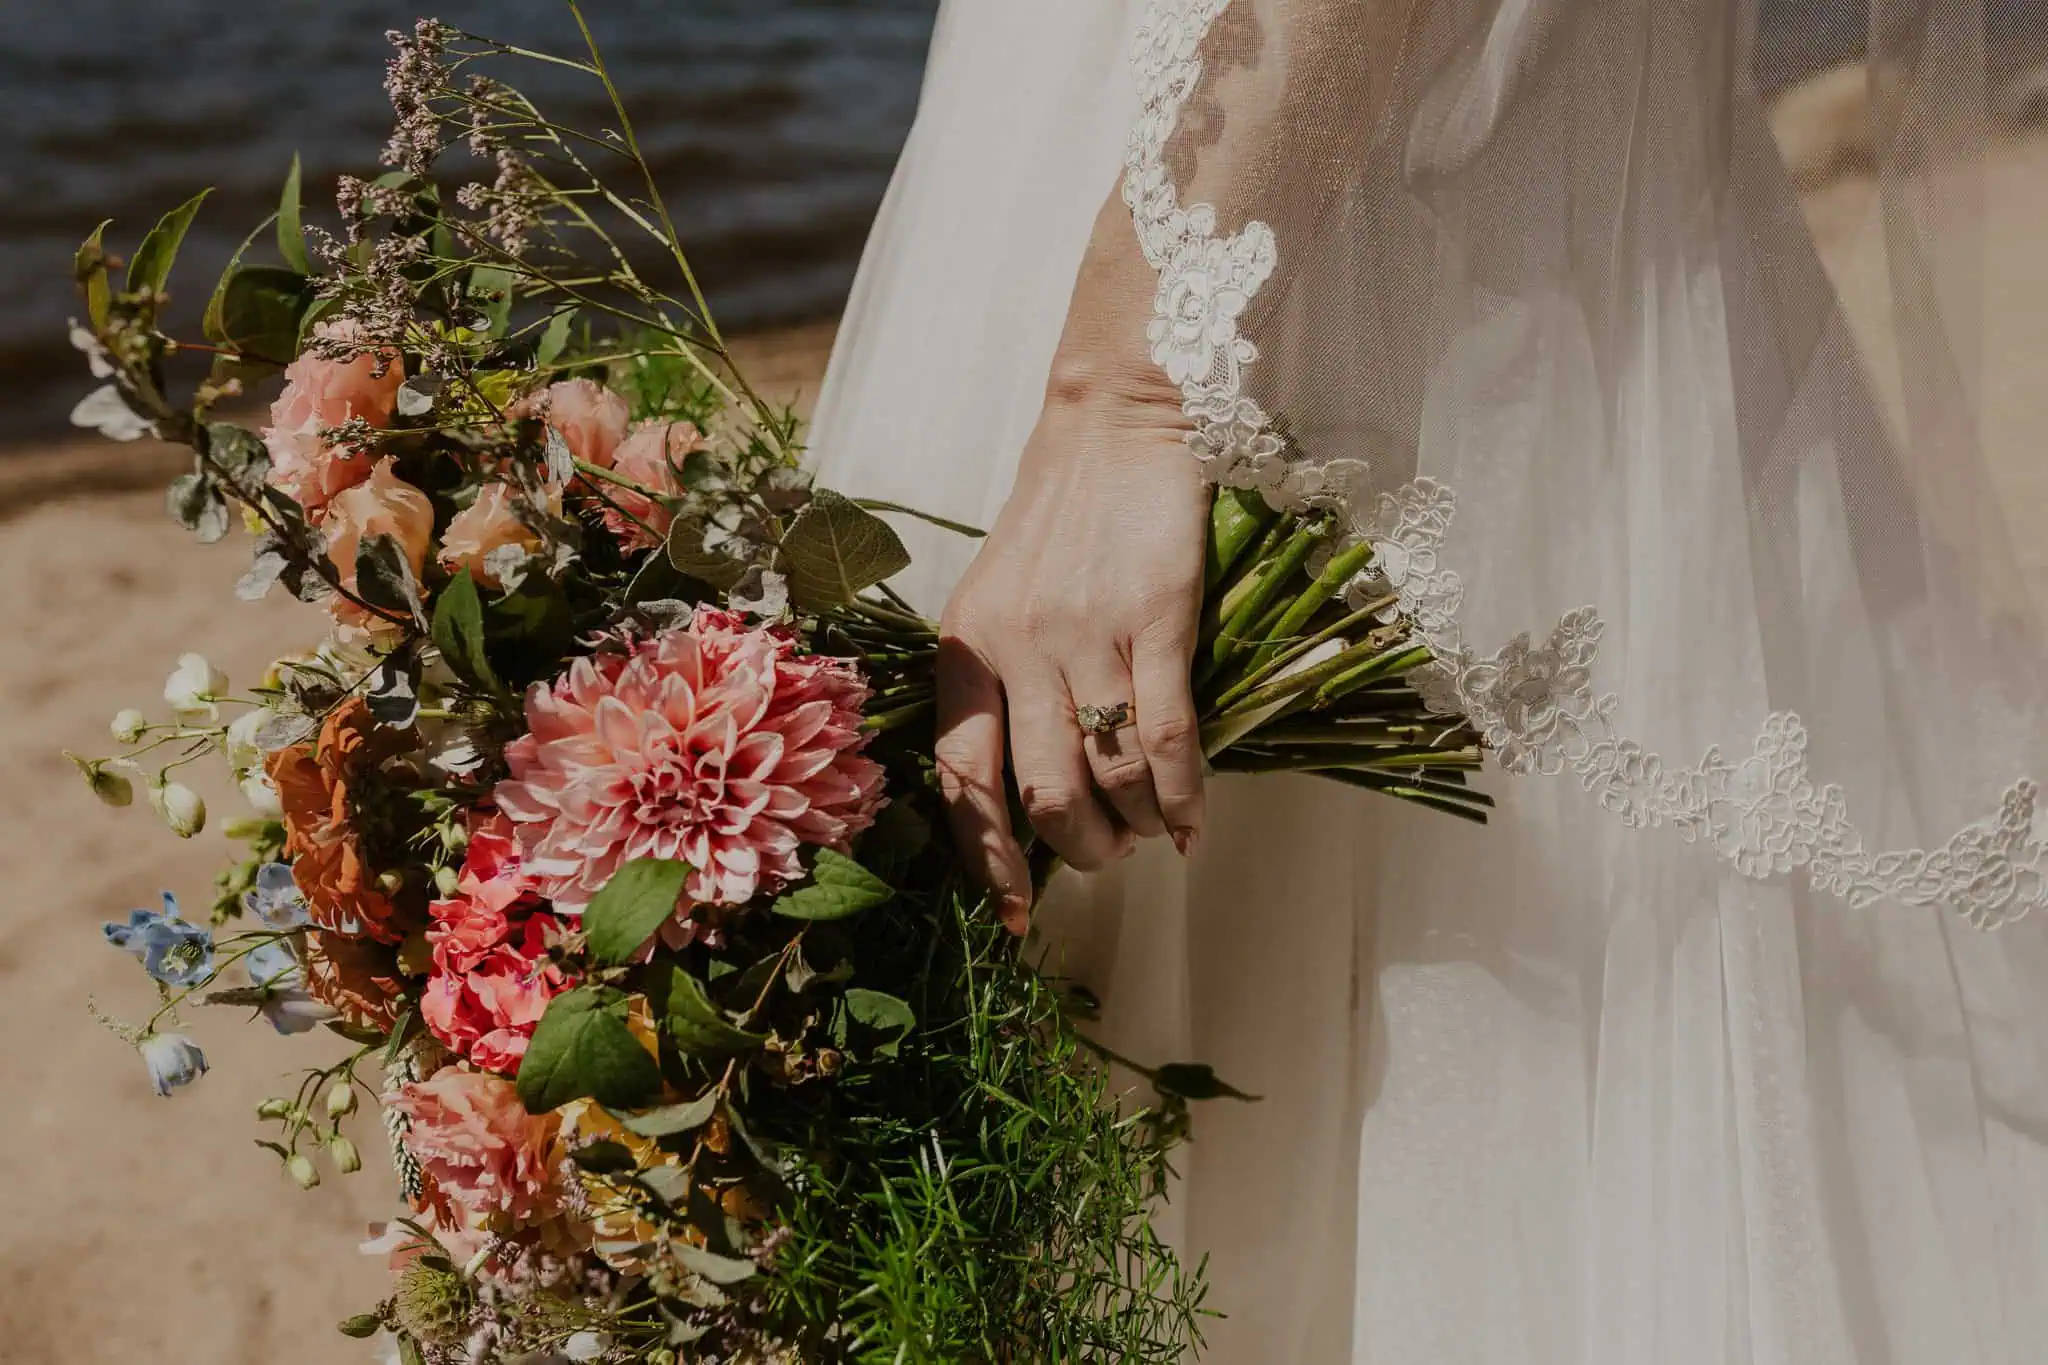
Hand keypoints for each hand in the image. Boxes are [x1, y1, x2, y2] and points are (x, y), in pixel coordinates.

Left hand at [936, 363, 1209, 932]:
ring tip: (1156, 829)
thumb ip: (1003, 683)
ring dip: (1138, 826)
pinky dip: (1186, 796)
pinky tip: (1196, 820)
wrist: (1112, 423)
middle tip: (1110, 853)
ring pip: (1109, 776)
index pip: (961, 781)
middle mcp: (1014, 649)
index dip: (987, 861)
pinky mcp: (1155, 618)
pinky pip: (1167, 738)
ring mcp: (1083, 634)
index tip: (1013, 917)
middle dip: (1082, 852)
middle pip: (1042, 797)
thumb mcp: (999, 597)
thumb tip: (1033, 792)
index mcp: (965, 650)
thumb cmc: (1058, 520)